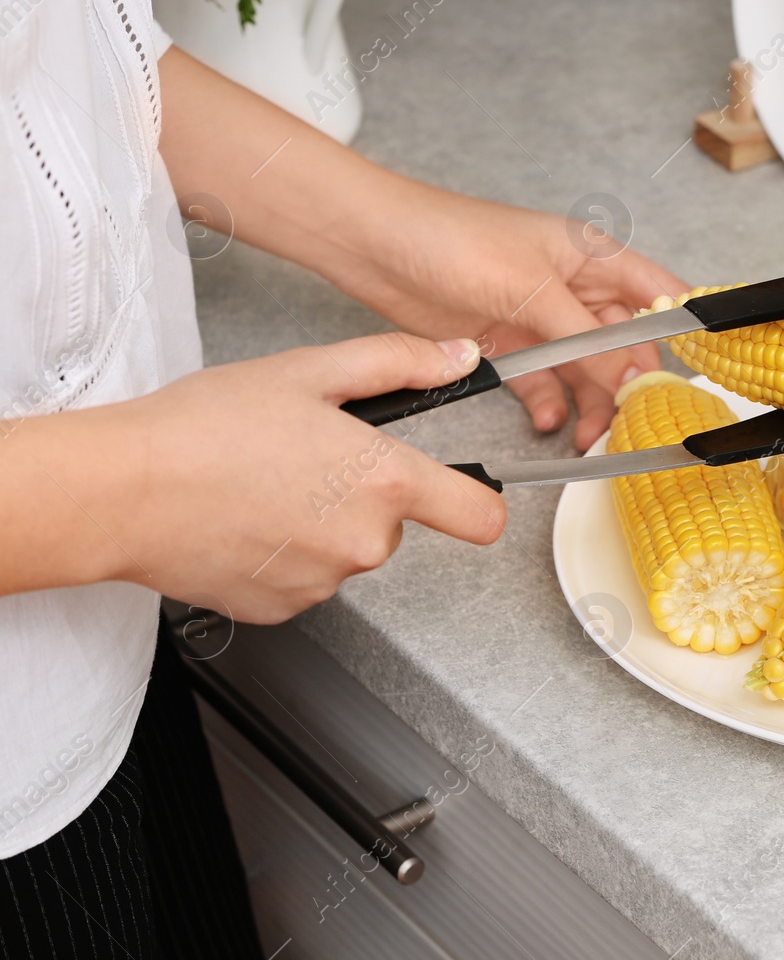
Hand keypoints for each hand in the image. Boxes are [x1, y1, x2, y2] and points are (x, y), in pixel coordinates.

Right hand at [0, 333, 505, 620]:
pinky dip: (285, 552)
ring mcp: (323, 582)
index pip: (481, 516)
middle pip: (397, 522)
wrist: (119, 491)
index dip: (481, 500)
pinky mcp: (282, 608)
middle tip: (305, 458)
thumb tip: (457, 358)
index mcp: (384, 482)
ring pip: (348, 549)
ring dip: (321, 522)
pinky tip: (245, 520)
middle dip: (363, 492)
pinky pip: (306, 577)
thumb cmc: (202, 429)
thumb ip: (398, 363)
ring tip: (264, 486)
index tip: (471, 492)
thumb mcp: (310, 371)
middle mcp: (364, 541)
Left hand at [158, 48, 693, 451]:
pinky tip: (547, 422)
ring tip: (591, 438)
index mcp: (594, 257)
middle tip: (631, 425)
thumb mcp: (531, 289)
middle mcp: (574, 289)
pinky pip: (542, 383)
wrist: (373, 245)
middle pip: (625, 344)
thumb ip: (587, 339)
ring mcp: (540, 319)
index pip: (660, 293)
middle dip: (630, 385)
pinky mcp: (506, 345)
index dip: (681, 332)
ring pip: (585, 371)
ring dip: (592, 404)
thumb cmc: (452, 239)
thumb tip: (633, 379)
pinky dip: (548, 405)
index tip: (687, 377)